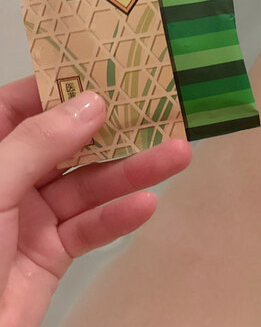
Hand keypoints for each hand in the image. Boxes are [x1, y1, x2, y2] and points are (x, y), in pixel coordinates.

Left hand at [0, 76, 191, 326]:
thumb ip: (38, 143)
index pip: (21, 105)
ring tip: (178, 153)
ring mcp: (29, 217)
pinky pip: (89, 229)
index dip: (65, 87)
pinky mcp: (50, 256)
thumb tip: (92, 102)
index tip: (113, 71)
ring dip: (130, 171)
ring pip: (87, 186)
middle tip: (162, 107)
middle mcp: (7, 178)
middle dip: (112, 127)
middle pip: (66, 143)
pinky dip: (117, 218)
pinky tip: (147, 203)